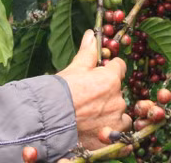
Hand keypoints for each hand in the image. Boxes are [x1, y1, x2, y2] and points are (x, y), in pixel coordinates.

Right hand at [56, 30, 127, 150]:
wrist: (51, 120)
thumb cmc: (61, 92)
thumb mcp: (74, 68)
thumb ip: (87, 52)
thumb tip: (91, 34)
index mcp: (110, 79)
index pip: (120, 67)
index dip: (109, 69)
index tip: (100, 73)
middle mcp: (118, 99)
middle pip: (118, 91)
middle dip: (107, 93)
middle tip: (88, 97)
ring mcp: (117, 119)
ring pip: (120, 112)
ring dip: (110, 112)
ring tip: (91, 115)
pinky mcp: (112, 136)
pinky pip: (119, 130)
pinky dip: (110, 129)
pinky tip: (96, 127)